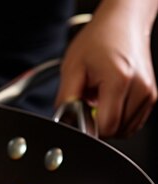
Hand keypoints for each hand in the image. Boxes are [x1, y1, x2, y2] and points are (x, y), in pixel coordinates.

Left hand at [56, 0, 157, 138]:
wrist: (122, 24)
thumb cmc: (99, 40)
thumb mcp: (72, 68)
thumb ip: (66, 99)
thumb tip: (63, 121)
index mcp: (120, 80)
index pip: (106, 127)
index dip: (88, 128)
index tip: (79, 116)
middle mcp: (140, 88)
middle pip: (115, 130)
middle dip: (97, 123)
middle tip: (88, 102)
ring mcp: (149, 93)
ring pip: (125, 129)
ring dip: (108, 120)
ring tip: (100, 98)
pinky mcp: (151, 96)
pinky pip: (132, 122)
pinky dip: (118, 117)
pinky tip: (110, 100)